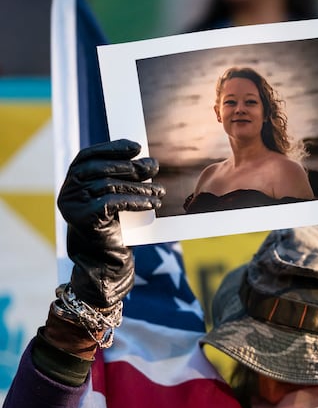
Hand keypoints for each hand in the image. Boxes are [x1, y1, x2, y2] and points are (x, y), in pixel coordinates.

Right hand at [57, 139, 163, 308]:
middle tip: (154, 168)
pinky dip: (135, 201)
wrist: (106, 261)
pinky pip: (112, 203)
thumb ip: (125, 178)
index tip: (136, 146)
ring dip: (139, 186)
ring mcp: (71, 205)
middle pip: (100, 169)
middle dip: (131, 167)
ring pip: (109, 185)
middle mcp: (67, 191)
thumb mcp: (118, 196)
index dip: (112, 148)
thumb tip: (149, 161)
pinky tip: (152, 203)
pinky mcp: (81, 219)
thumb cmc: (115, 225)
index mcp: (72, 181)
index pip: (88, 155)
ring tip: (160, 191)